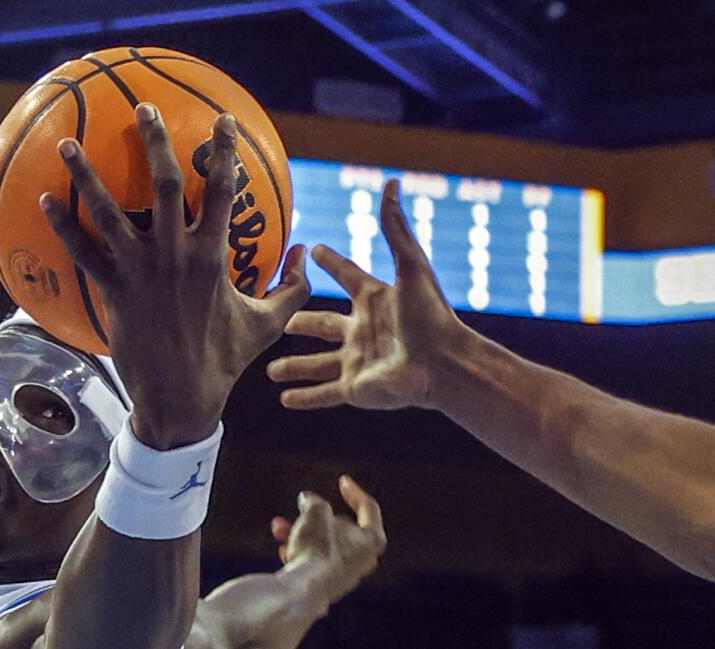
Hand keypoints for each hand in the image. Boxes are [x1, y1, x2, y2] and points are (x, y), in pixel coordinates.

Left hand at [41, 104, 309, 447]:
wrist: (181, 399)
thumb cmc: (224, 361)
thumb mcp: (267, 324)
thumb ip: (291, 286)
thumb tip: (306, 251)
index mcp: (213, 257)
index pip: (222, 192)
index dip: (224, 153)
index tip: (223, 122)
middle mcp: (175, 256)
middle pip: (163, 185)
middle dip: (155, 142)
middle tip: (143, 109)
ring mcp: (140, 273)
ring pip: (110, 213)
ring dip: (86, 176)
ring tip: (68, 144)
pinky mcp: (114, 293)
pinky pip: (83, 253)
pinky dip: (63, 226)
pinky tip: (44, 201)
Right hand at [266, 178, 470, 411]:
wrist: (444, 364)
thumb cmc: (431, 315)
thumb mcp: (410, 266)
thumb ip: (394, 228)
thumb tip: (391, 182)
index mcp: (375, 300)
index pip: (347, 277)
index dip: (331, 264)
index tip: (313, 252)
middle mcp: (362, 331)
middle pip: (323, 326)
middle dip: (302, 324)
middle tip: (281, 321)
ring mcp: (356, 361)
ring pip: (316, 364)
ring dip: (294, 367)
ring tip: (270, 370)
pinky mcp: (354, 388)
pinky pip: (323, 394)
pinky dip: (304, 398)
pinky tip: (284, 401)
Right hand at [272, 475, 384, 606]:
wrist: (301, 592)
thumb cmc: (316, 549)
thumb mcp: (315, 512)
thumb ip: (313, 502)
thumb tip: (307, 500)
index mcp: (371, 541)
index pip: (368, 508)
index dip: (354, 491)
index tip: (342, 480)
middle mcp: (362, 560)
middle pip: (340, 528)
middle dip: (315, 516)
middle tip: (300, 508)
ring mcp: (344, 576)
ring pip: (321, 545)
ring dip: (301, 533)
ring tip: (278, 529)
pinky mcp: (325, 587)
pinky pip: (312, 563)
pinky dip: (299, 552)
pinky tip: (284, 552)